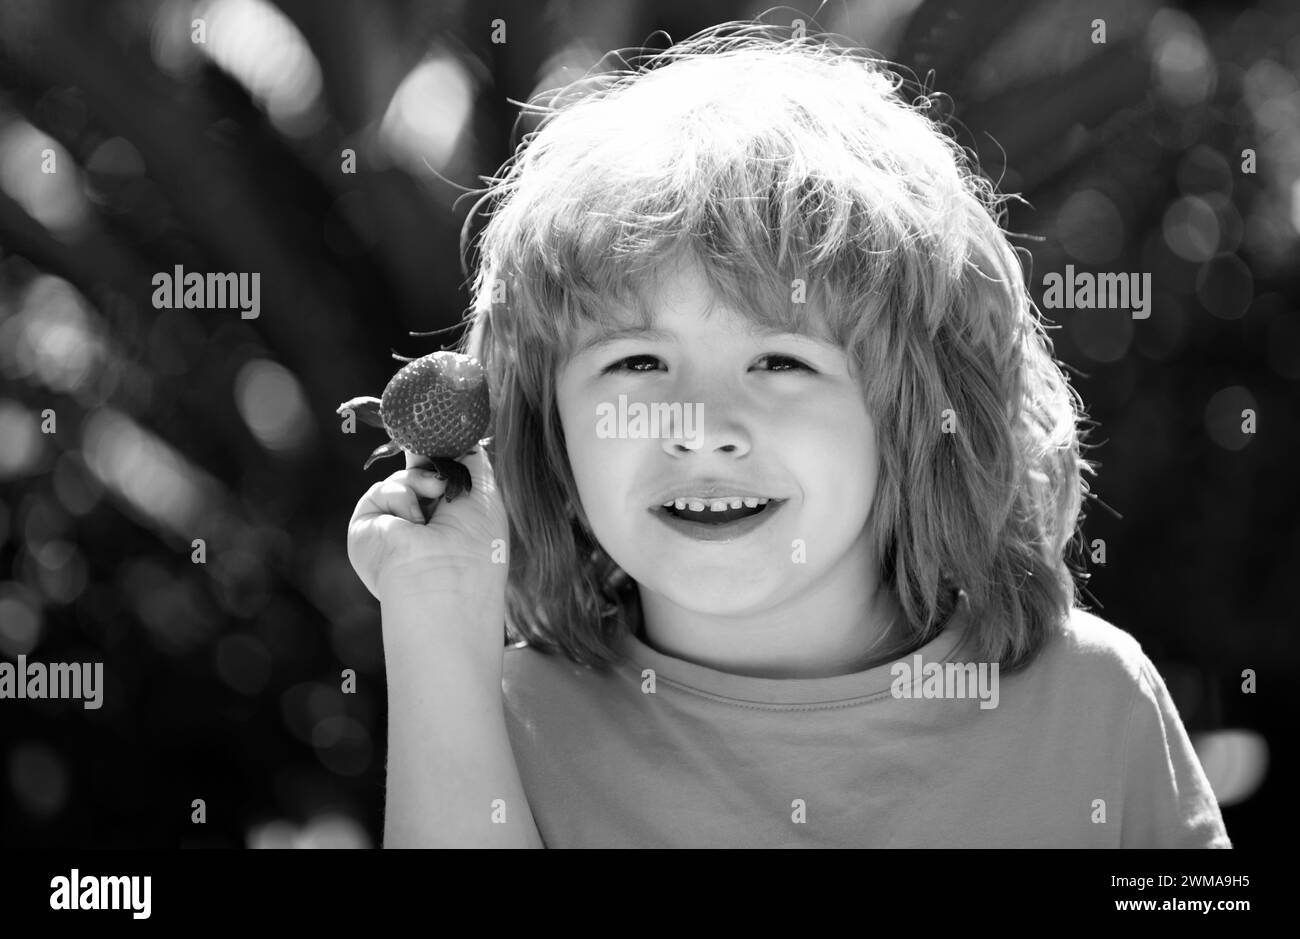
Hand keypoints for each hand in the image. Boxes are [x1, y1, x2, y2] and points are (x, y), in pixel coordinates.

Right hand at [346, 445, 508, 603]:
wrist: (443, 577)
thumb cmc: (475, 541)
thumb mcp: (483, 489)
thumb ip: (467, 455)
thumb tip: (450, 431)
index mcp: (454, 520)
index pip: (445, 476)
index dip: (446, 455)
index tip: (449, 433)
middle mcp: (425, 524)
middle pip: (420, 468)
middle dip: (429, 457)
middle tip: (443, 456)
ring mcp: (395, 526)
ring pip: (403, 476)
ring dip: (422, 483)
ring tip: (433, 511)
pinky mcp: (367, 527)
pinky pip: (383, 490)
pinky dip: (401, 498)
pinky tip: (411, 525)